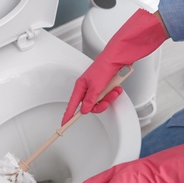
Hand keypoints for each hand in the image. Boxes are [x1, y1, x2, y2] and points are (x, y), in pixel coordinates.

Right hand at [61, 9, 166, 125]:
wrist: (118, 58)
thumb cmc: (104, 67)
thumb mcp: (96, 87)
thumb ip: (90, 100)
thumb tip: (85, 109)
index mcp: (81, 86)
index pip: (72, 104)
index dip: (68, 114)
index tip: (65, 123)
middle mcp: (87, 87)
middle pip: (90, 105)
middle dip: (100, 105)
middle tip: (105, 102)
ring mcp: (96, 87)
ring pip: (100, 102)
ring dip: (109, 98)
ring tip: (114, 91)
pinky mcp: (105, 86)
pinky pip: (107, 96)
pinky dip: (113, 94)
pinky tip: (117, 88)